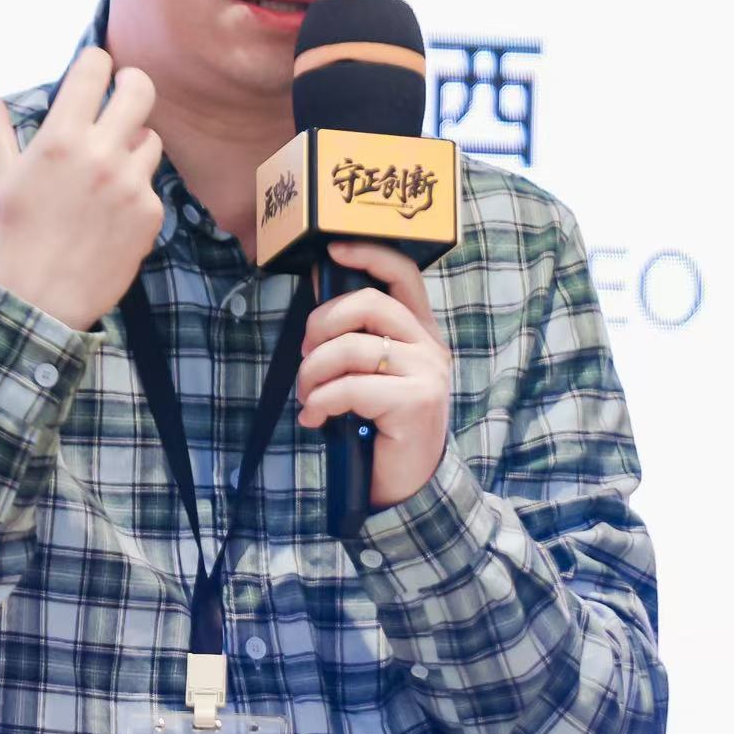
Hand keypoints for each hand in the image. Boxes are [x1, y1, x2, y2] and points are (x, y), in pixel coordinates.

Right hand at [0, 48, 163, 330]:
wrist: (40, 303)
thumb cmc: (13, 237)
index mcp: (60, 138)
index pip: (95, 68)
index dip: (96, 63)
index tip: (94, 71)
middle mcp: (101, 154)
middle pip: (141, 89)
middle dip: (132, 84)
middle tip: (124, 93)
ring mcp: (131, 184)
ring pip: (151, 137)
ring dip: (133, 143)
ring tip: (106, 170)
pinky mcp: (150, 213)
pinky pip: (151, 183)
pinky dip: (135, 190)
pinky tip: (110, 213)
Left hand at [296, 239, 451, 508]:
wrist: (408, 483)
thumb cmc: (380, 425)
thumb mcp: (367, 372)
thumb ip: (352, 335)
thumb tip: (318, 282)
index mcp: (419, 332)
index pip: (403, 274)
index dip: (369, 254)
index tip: (332, 250)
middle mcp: (429, 346)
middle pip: (369, 303)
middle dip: (321, 324)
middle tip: (305, 355)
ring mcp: (427, 373)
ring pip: (352, 348)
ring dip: (313, 373)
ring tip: (307, 396)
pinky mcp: (416, 402)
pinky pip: (352, 387)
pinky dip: (322, 402)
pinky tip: (314, 418)